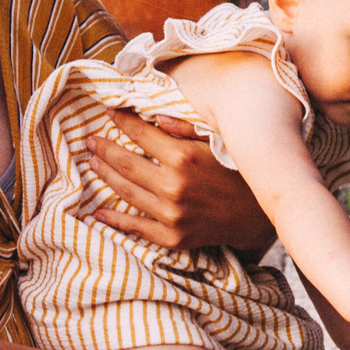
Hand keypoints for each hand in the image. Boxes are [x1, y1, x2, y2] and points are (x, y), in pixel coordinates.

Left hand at [78, 108, 276, 252]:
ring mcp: (170, 214)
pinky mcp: (172, 237)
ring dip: (105, 176)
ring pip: (125, 192)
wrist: (259, 217)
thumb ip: (184, 128)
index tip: (109, 113)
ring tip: (93, 164)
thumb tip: (154, 116)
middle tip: (90, 140)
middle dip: (104, 148)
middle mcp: (173, 186)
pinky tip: (99, 212)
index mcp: (183, 157)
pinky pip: (135, 227)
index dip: (122, 121)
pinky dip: (114, 219)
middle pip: (125, 163)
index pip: (141, 133)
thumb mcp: (216, 142)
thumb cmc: (239, 173)